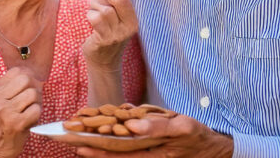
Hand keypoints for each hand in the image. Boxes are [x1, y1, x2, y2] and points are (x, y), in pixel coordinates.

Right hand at [0, 67, 42, 156]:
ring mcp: (6, 111)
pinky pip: (36, 109)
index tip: (28, 87)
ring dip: (37, 102)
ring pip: (33, 94)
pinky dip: (37, 114)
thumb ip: (15, 84)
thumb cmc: (4, 119)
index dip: (29, 76)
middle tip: (32, 99)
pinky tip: (29, 119)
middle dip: (34, 88)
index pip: (18, 71)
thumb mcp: (3, 98)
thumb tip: (34, 73)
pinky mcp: (15, 123)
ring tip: (30, 110)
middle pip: (27, 79)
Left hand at [76, 115, 233, 157]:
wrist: (211, 148)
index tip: (78, 143)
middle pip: (112, 153)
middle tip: (69, 141)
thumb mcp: (181, 127)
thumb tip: (131, 125)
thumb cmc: (195, 136)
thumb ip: (157, 126)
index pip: (117, 151)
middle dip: (90, 148)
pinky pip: (128, 148)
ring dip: (98, 148)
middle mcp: (145, 156)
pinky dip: (113, 143)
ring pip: (117, 152)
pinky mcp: (149, 150)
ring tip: (77, 142)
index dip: (97, 148)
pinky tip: (102, 136)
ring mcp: (146, 154)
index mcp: (150, 153)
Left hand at [82, 0, 138, 70]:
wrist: (103, 62)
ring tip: (94, 14)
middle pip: (115, 0)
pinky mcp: (105, 41)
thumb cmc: (106, 33)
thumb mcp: (115, 17)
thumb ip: (111, 1)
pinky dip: (90, 16)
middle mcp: (129, 27)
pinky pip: (95, 19)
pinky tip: (91, 23)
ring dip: (93, 7)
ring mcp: (117, 35)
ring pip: (103, 9)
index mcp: (133, 19)